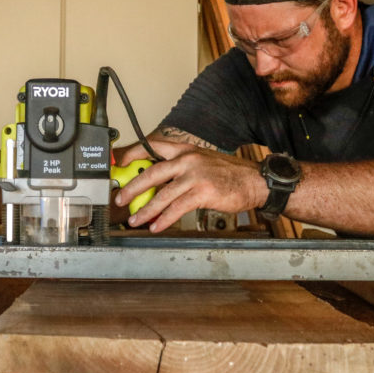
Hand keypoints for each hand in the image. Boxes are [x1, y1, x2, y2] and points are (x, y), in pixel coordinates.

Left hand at [114, 140, 265, 232]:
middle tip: (121, 199)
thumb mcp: (202, 162)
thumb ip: (180, 169)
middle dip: (132, 187)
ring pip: (162, 194)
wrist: (255, 181)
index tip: (119, 161)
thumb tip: (156, 183)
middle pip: (152, 172)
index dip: (133, 152)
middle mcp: (188, 159)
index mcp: (186, 150)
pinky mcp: (203, 192)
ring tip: (135, 220)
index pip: (153, 146)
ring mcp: (195, 176)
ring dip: (146, 210)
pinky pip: (177, 208)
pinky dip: (164, 219)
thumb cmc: (229, 174)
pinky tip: (156, 226)